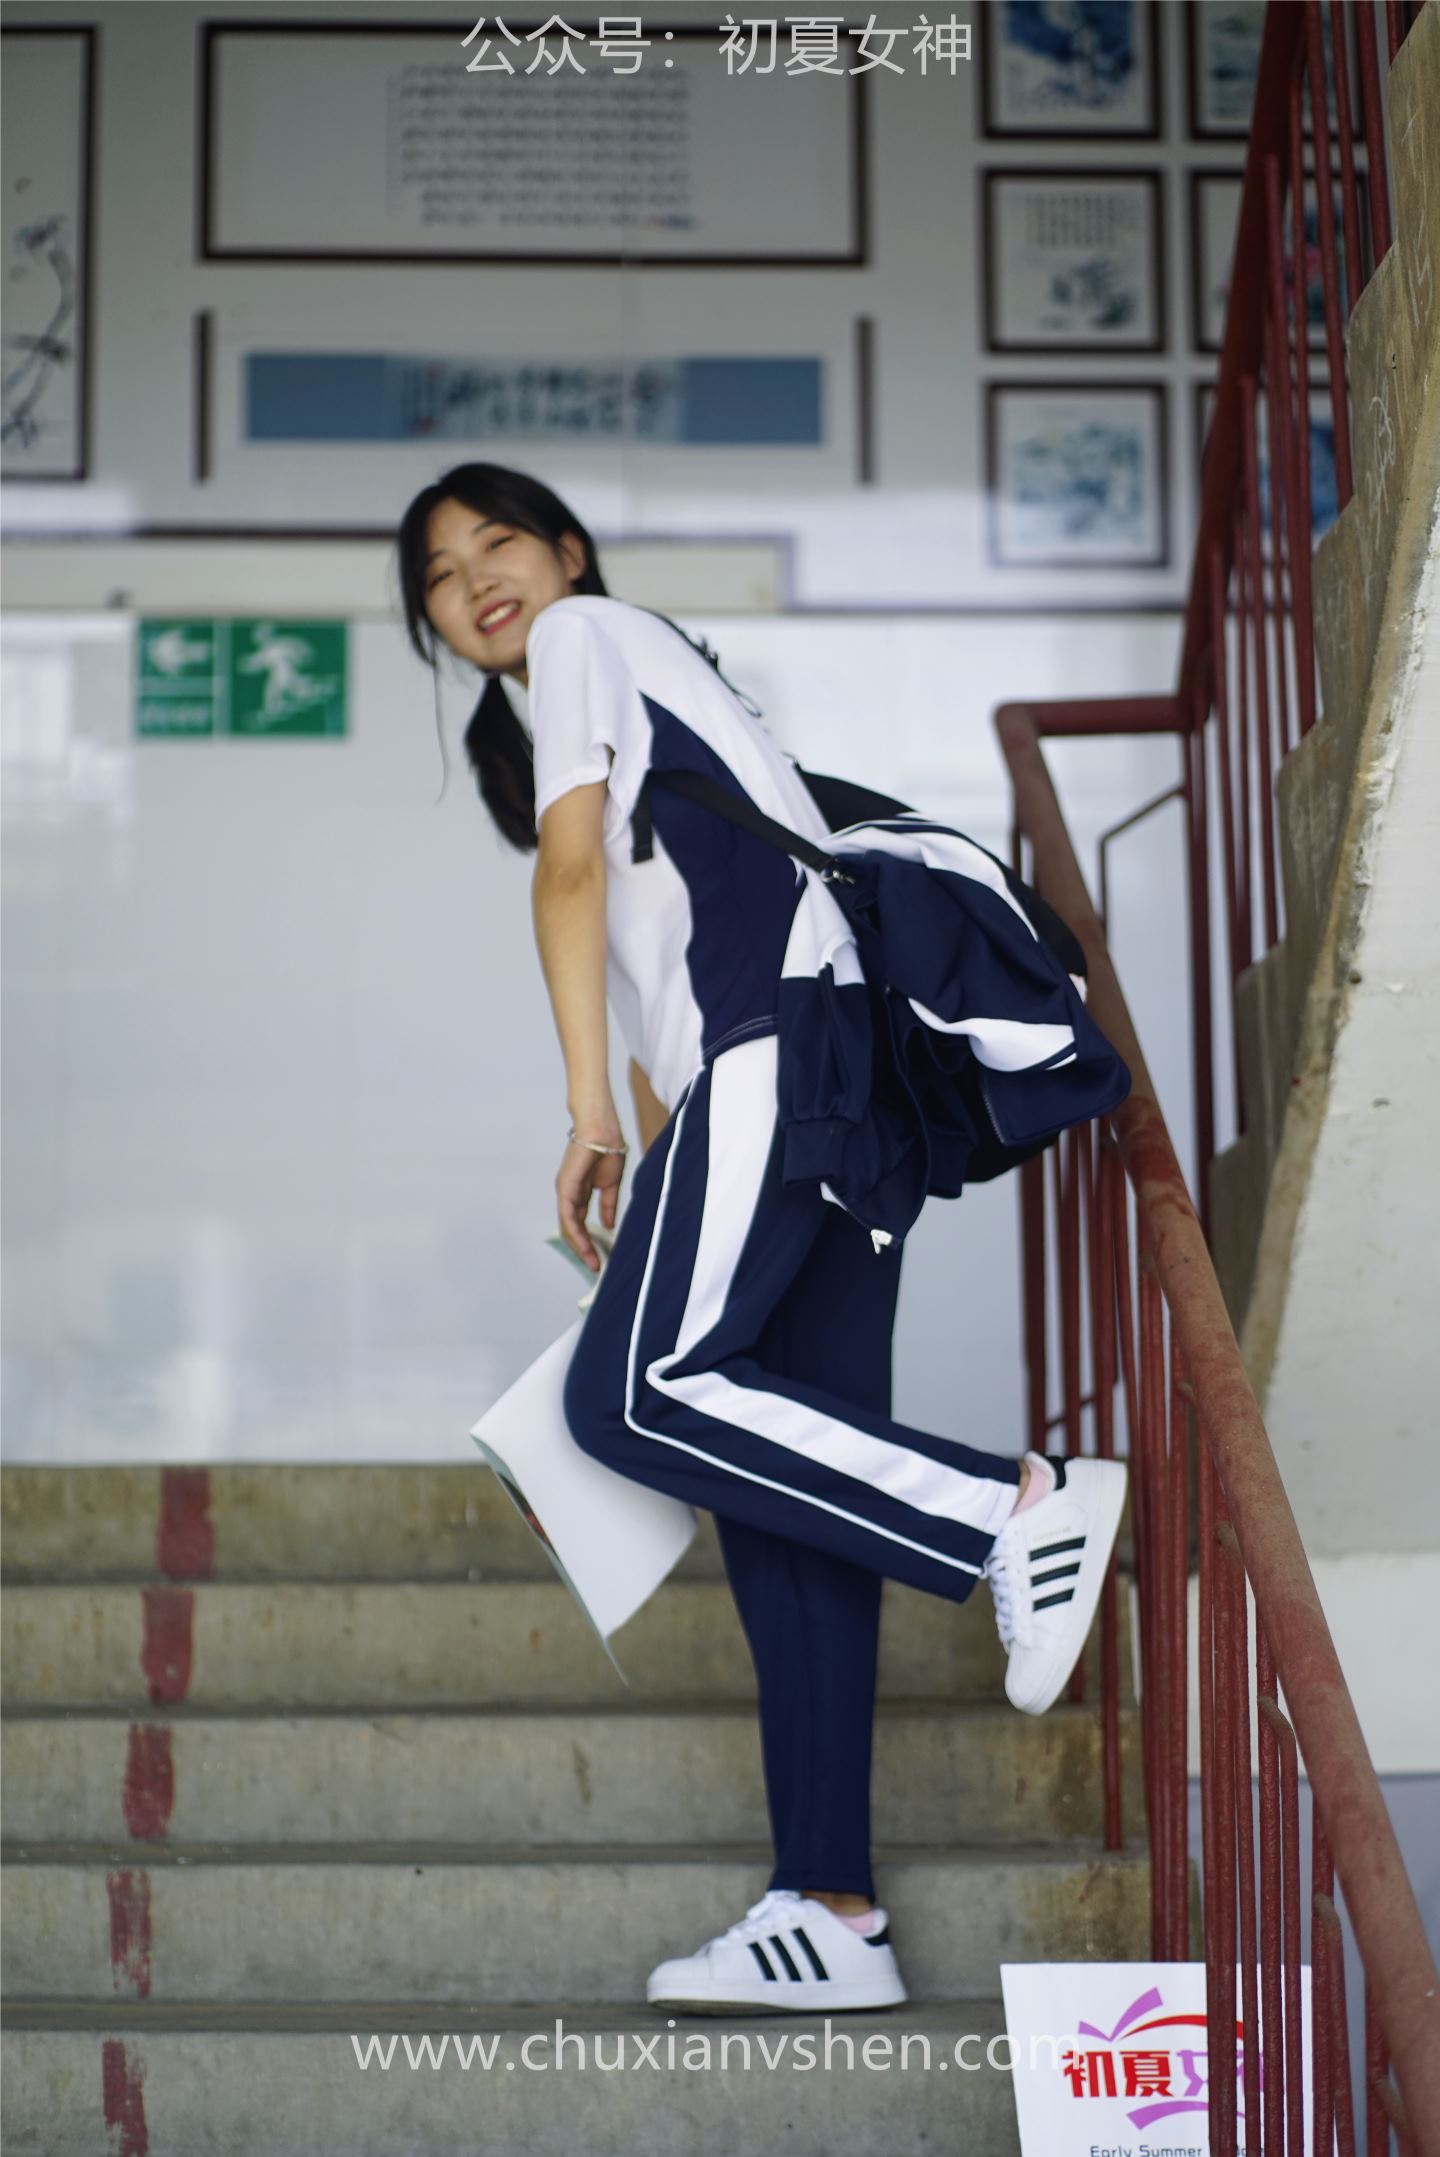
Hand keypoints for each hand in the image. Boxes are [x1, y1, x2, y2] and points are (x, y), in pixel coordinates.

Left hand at [557, 1124, 626, 1271]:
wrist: (602, 1128)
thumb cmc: (607, 1148)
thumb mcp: (610, 1183)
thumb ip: (608, 1205)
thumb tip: (609, 1225)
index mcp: (579, 1192)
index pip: (580, 1223)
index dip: (589, 1241)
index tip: (600, 1257)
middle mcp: (569, 1194)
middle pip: (572, 1229)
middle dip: (583, 1249)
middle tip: (595, 1266)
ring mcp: (565, 1191)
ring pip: (568, 1226)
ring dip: (580, 1247)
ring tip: (591, 1262)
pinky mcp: (566, 1187)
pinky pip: (568, 1216)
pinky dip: (576, 1233)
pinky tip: (585, 1246)